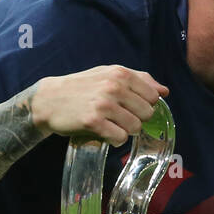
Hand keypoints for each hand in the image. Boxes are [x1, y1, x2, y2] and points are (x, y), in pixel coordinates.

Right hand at [31, 65, 168, 145]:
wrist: (49, 100)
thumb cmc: (82, 87)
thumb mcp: (109, 75)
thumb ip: (139, 79)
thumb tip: (165, 90)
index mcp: (120, 73)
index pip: (154, 96)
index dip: (145, 105)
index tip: (131, 107)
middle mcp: (114, 87)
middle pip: (147, 114)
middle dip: (136, 119)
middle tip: (119, 118)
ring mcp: (104, 104)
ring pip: (135, 128)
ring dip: (125, 131)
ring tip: (111, 125)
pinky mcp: (94, 121)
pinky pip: (120, 138)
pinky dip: (114, 140)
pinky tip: (104, 133)